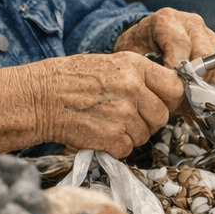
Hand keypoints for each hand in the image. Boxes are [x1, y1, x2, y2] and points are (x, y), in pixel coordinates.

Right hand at [31, 51, 185, 156]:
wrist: (39, 97)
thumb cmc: (71, 79)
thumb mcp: (109, 64)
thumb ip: (138, 77)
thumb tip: (162, 94)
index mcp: (135, 66)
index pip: (174, 87)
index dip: (168, 100)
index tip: (159, 104)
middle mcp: (133, 88)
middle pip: (162, 116)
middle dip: (149, 121)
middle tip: (127, 117)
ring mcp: (124, 114)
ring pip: (145, 135)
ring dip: (130, 134)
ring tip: (107, 122)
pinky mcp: (112, 137)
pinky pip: (128, 149)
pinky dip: (115, 147)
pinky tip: (99, 133)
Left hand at [114, 7, 214, 83]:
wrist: (144, 43)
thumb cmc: (137, 50)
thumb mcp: (132, 56)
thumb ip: (148, 68)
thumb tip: (170, 84)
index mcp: (167, 20)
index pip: (180, 44)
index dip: (178, 69)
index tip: (171, 86)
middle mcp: (190, 23)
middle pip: (204, 53)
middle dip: (193, 78)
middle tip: (181, 94)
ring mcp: (207, 32)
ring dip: (205, 81)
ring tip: (188, 91)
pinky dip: (214, 80)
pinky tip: (197, 84)